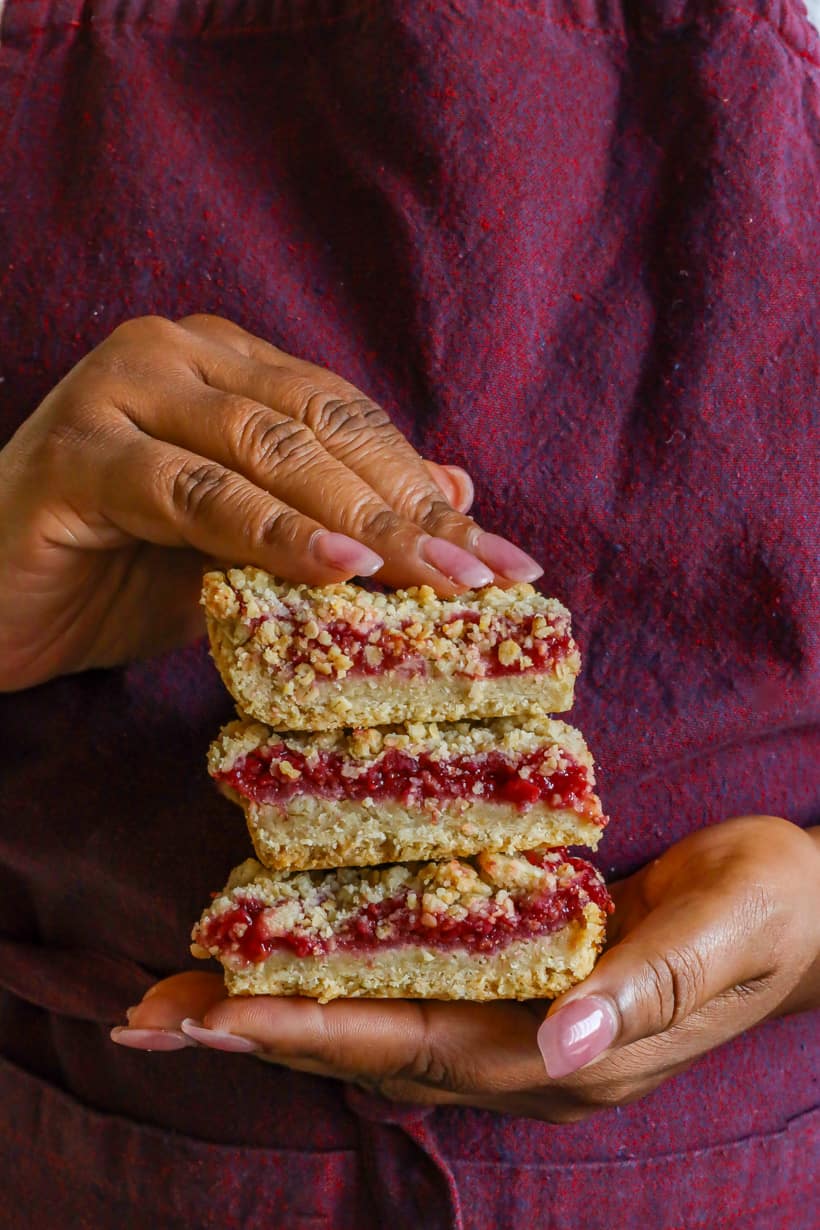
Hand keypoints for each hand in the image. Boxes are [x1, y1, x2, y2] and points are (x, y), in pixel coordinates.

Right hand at [0, 314, 540, 689]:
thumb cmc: (115, 573)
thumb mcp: (246, 551)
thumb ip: (334, 517)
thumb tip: (455, 492)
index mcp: (226, 365)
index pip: (349, 421)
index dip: (427, 490)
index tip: (505, 562)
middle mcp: (178, 354)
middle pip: (322, 427)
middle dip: (409, 510)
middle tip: (484, 579)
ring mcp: (122, 391)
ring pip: (268, 450)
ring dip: (358, 521)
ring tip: (433, 580)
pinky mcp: (79, 453)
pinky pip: (195, 492)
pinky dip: (271, 532)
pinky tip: (338, 568)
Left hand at [117, 816, 819, 1119]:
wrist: (806, 913)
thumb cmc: (771, 913)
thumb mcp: (725, 936)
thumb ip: (647, 988)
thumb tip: (558, 1037)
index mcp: (566, 1047)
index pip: (415, 1045)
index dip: (313, 1030)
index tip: (218, 1017)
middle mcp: (523, 1044)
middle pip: (369, 1047)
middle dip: (260, 1032)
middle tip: (150, 1018)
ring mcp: (514, 1012)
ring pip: (375, 1021)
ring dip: (278, 1008)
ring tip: (182, 997)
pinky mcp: (514, 968)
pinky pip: (407, 980)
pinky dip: (335, 973)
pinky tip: (288, 952)